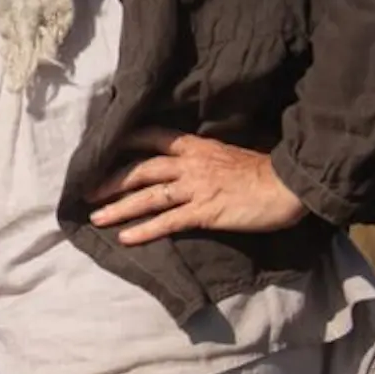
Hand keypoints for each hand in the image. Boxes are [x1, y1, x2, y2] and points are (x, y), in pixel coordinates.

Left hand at [87, 129, 310, 244]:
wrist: (288, 185)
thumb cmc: (263, 172)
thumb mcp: (228, 155)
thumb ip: (204, 158)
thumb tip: (187, 164)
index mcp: (196, 146)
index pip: (151, 136)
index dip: (124, 141)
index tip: (102, 148)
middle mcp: (190, 163)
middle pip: (140, 168)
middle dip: (111, 180)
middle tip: (86, 191)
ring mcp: (196, 188)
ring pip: (148, 196)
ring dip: (119, 207)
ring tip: (96, 216)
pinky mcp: (204, 212)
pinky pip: (167, 222)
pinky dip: (144, 230)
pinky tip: (125, 238)